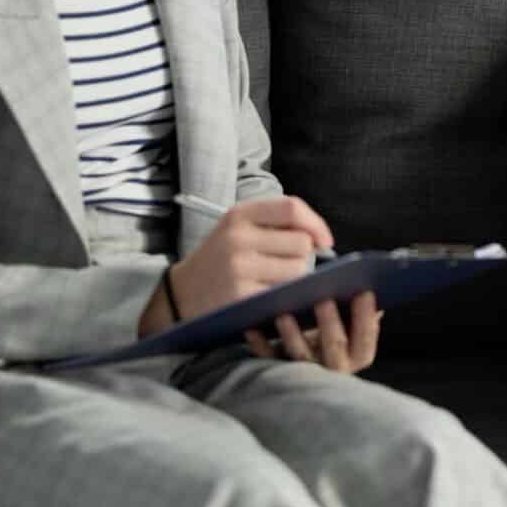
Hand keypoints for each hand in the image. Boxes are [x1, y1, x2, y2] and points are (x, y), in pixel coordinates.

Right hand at [138, 196, 332, 335]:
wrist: (181, 294)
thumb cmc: (220, 258)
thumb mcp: (238, 228)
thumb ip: (275, 223)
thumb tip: (320, 238)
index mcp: (240, 214)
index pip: (292, 208)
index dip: (316, 224)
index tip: (325, 240)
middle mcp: (238, 238)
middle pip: (301, 243)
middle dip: (303, 256)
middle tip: (286, 264)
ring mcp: (239, 268)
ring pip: (297, 271)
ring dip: (295, 278)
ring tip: (273, 280)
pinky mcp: (241, 297)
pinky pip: (283, 295)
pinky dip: (283, 298)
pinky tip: (267, 296)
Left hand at [244, 291, 382, 373]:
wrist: (309, 353)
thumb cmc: (335, 323)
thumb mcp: (351, 317)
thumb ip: (361, 306)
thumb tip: (372, 280)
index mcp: (356, 353)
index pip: (365, 339)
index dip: (367, 317)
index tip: (364, 292)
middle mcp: (335, 366)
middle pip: (334, 347)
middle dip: (329, 324)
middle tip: (323, 299)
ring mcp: (307, 371)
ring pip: (300, 356)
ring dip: (292, 335)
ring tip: (283, 314)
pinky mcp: (279, 370)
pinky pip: (269, 359)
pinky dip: (260, 344)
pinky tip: (252, 328)